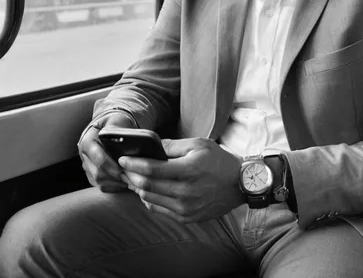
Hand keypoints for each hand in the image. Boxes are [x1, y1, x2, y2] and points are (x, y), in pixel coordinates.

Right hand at [78, 113, 135, 192]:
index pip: (99, 159)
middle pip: (98, 173)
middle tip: (133, 178)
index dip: (112, 167)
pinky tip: (126, 182)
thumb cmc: (115, 122)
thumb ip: (118, 129)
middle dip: (116, 177)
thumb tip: (124, 139)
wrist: (109, 126)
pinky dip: (114, 186)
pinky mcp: (91, 174)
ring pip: (99, 182)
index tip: (125, 170)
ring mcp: (87, 166)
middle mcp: (84, 155)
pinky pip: (101, 185)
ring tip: (132, 180)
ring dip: (116, 183)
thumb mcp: (117, 121)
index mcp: (88, 141)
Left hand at [119, 138, 243, 222]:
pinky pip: (159, 210)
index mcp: (190, 171)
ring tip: (133, 178)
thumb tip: (151, 146)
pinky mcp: (187, 218)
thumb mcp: (199, 144)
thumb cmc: (219, 160)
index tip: (123, 159)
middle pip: (147, 186)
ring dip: (138, 188)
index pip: (153, 170)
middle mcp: (186, 193)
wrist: (239, 184)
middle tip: (123, 168)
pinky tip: (148, 190)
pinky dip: (149, 199)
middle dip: (131, 176)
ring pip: (150, 200)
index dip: (134, 164)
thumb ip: (172, 145)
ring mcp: (186, 208)